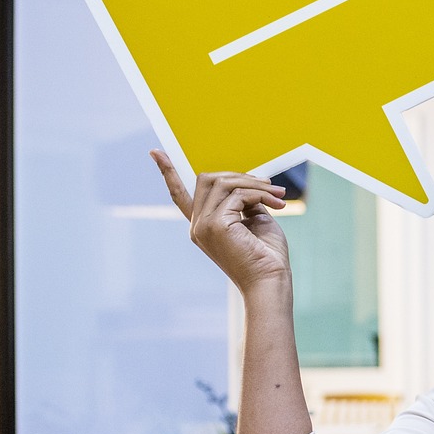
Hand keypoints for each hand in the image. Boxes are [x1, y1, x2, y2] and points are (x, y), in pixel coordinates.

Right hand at [151, 151, 290, 293]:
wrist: (270, 281)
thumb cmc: (267, 255)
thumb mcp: (253, 221)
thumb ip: (243, 201)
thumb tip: (245, 180)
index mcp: (203, 226)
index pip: (179, 195)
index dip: (168, 173)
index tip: (155, 152)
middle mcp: (197, 226)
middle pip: (208, 179)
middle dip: (241, 176)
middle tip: (271, 188)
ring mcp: (204, 226)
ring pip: (224, 183)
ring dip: (256, 185)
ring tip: (279, 196)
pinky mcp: (216, 225)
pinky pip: (238, 194)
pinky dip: (259, 195)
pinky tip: (275, 206)